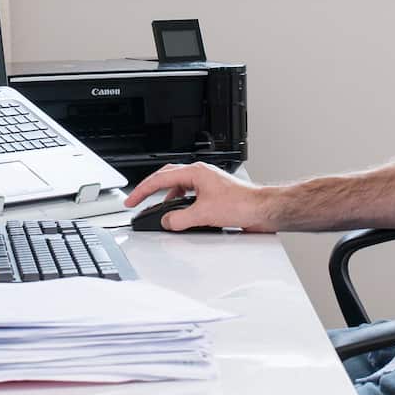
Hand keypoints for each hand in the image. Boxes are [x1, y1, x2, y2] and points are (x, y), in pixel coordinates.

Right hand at [121, 162, 277, 233]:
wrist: (262, 210)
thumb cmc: (241, 204)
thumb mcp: (203, 214)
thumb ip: (180, 219)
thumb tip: (168, 221)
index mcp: (195, 172)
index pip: (160, 178)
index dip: (143, 190)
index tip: (132, 200)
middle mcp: (201, 175)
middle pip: (167, 179)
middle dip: (151, 191)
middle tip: (138, 201)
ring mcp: (208, 184)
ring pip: (179, 188)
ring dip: (168, 200)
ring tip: (159, 212)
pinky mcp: (214, 195)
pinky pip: (190, 197)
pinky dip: (181, 206)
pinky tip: (181, 217)